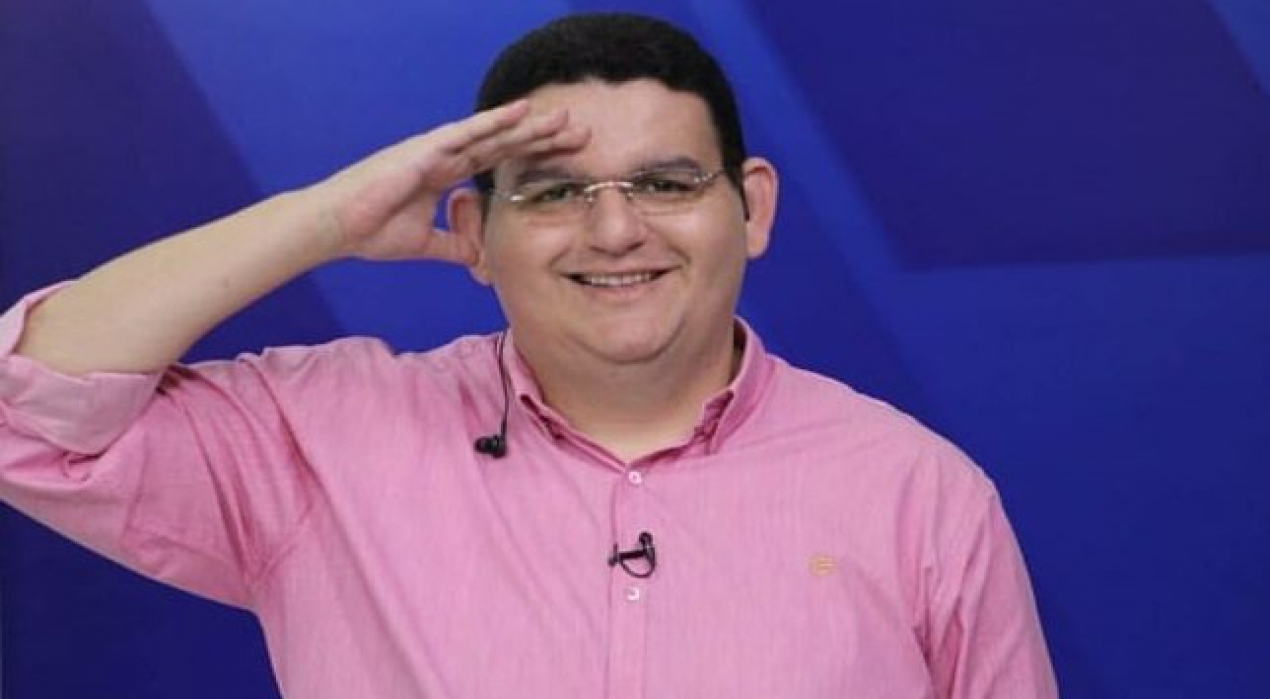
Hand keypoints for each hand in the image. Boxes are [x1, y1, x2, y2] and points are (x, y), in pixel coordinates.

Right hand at [311, 100, 587, 262]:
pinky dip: (492, 122)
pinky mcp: (423, 150)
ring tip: (561, 117)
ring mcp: (435, 150)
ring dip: (527, 125)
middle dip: (542, 139)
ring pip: (491, 133)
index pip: (499, 162)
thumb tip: (478, 260)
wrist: (336, 228)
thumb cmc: (371, 231)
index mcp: (446, 175)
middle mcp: (445, 156)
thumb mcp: (425, 243)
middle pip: (503, 144)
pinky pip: (464, 133)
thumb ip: (454, 245)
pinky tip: (518, 113)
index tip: (566, 156)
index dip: (532, 157)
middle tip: (580, 132)